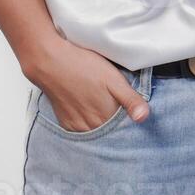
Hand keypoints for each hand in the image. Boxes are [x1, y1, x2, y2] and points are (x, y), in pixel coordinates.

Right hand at [22, 35, 149, 132]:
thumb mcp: (113, 78)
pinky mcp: (66, 122)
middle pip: (110, 133)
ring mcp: (77, 126)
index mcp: (106, 117)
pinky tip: (90, 112)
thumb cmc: (82, 66)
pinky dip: (89, 125)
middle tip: (119, 110)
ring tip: (104, 109)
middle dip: (118, 126)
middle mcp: (91, 127)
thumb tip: (144, 117)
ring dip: (103, 126)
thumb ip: (130, 99)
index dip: (131, 122)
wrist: (49, 62)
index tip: (134, 116)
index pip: (124, 130)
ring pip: (96, 133)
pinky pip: (82, 131)